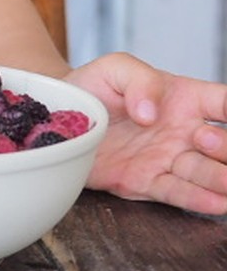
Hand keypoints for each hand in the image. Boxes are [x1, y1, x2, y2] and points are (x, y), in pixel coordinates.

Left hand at [66, 52, 226, 215]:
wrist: (61, 115)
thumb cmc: (95, 87)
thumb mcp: (115, 68)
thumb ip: (139, 80)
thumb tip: (151, 112)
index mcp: (184, 99)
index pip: (224, 103)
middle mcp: (184, 132)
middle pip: (223, 145)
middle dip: (224, 146)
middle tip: (202, 138)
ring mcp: (168, 159)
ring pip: (207, 173)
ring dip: (219, 178)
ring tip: (225, 180)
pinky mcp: (147, 182)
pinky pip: (178, 193)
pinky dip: (198, 200)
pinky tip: (217, 202)